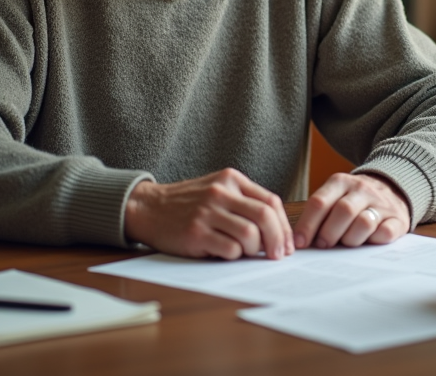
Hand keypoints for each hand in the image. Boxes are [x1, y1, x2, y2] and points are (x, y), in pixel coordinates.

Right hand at [123, 168, 293, 259]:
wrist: (148, 208)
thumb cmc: (188, 204)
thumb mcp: (218, 190)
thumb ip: (244, 202)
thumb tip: (278, 231)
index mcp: (231, 179)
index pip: (271, 201)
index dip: (284, 226)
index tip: (287, 244)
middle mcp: (221, 192)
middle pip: (265, 216)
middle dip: (278, 240)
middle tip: (278, 255)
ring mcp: (207, 212)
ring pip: (250, 234)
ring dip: (253, 250)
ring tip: (245, 252)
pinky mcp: (195, 233)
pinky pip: (229, 249)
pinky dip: (233, 256)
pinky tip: (224, 252)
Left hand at [293, 172, 410, 248]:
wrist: (393, 188)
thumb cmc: (354, 201)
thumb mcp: (335, 196)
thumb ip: (319, 213)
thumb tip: (300, 241)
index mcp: (341, 182)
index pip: (319, 202)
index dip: (307, 225)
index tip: (300, 243)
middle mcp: (362, 189)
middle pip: (342, 211)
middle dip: (329, 233)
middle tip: (323, 245)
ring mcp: (382, 203)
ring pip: (364, 222)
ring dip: (351, 239)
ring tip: (347, 243)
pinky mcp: (398, 218)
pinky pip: (385, 232)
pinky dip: (374, 241)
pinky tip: (369, 241)